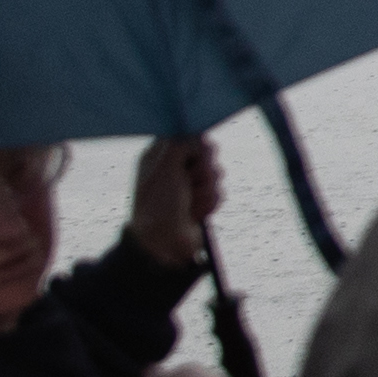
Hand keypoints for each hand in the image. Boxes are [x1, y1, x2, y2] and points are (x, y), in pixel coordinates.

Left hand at [130, 137, 224, 267]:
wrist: (164, 244)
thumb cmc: (158, 204)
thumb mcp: (166, 168)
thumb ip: (182, 144)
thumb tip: (199, 132)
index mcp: (160, 156)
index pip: (187, 135)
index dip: (197, 142)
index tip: (198, 151)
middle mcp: (175, 168)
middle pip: (206, 152)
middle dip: (204, 167)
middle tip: (192, 179)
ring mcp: (189, 186)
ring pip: (216, 173)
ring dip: (206, 189)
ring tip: (191, 202)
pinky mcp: (202, 202)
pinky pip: (219, 193)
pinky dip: (209, 203)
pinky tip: (196, 213)